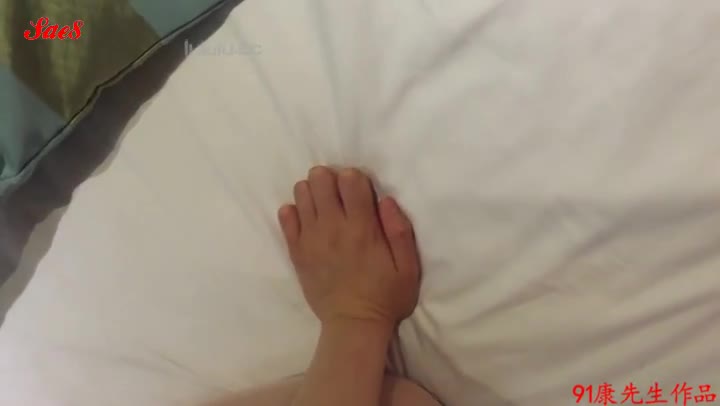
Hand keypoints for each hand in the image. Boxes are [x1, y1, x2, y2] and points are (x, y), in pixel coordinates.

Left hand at [278, 166, 420, 327]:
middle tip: (339, 195)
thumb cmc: (386, 296)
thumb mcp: (408, 267)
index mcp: (362, 228)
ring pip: (301, 192)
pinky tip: (308, 221)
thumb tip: (386, 199)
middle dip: (330, 179)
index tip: (360, 190)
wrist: (354, 325)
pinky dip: (294, 211)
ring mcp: (310, 238)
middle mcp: (333, 227)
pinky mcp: (296, 251)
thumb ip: (400, 230)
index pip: (349, 180)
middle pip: (320, 179)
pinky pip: (286, 216)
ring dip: (314, 193)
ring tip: (325, 208)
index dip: (355, 178)